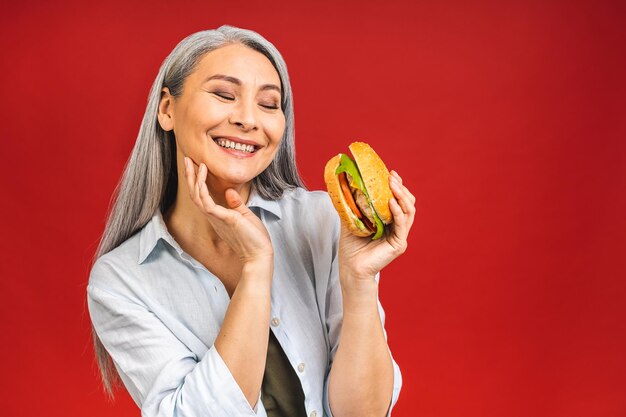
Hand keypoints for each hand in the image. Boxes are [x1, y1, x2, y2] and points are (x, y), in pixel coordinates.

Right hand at [183, 156, 273, 263]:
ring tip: (194, 163)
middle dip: (190, 176)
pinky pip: (207, 204)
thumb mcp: (245, 216)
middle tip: (187, 159)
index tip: (197, 165)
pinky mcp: (224, 220)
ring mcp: (217, 219)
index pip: (202, 196)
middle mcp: (213, 217)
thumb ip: (236, 204)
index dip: (197, 181)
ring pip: (198, 197)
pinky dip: (202, 189)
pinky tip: (202, 177)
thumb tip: (229, 192)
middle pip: (195, 194)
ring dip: (194, 179)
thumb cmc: (254, 239)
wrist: (259, 255)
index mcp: (218, 216)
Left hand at [338, 170, 415, 285]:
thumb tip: (344, 186)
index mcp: (389, 222)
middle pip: (407, 203)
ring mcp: (400, 236)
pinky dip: (398, 212)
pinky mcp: (398, 244)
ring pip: (409, 211)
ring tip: (392, 185)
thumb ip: (353, 206)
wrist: (350, 268)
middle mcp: (397, 228)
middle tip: (391, 176)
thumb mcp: (351, 221)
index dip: (397, 186)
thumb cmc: (351, 248)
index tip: (390, 173)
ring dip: (401, 196)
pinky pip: (402, 224)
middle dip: (401, 187)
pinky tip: (391, 202)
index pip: (398, 200)